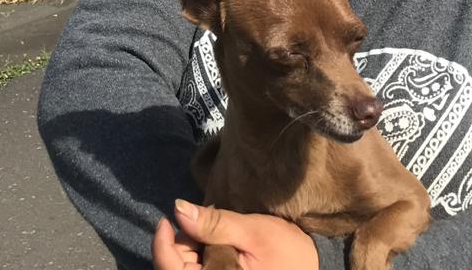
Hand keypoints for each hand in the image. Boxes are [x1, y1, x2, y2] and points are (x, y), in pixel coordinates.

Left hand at [153, 200, 318, 269]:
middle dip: (184, 242)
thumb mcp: (250, 231)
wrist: (310, 264)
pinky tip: (219, 246)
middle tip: (206, 221)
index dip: (162, 244)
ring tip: (219, 234)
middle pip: (176, 267)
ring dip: (193, 249)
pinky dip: (202, 256)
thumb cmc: (286, 250)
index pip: (171, 268)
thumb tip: (178, 209)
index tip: (165, 219)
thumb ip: (213, 224)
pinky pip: (201, 269)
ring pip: (187, 267)